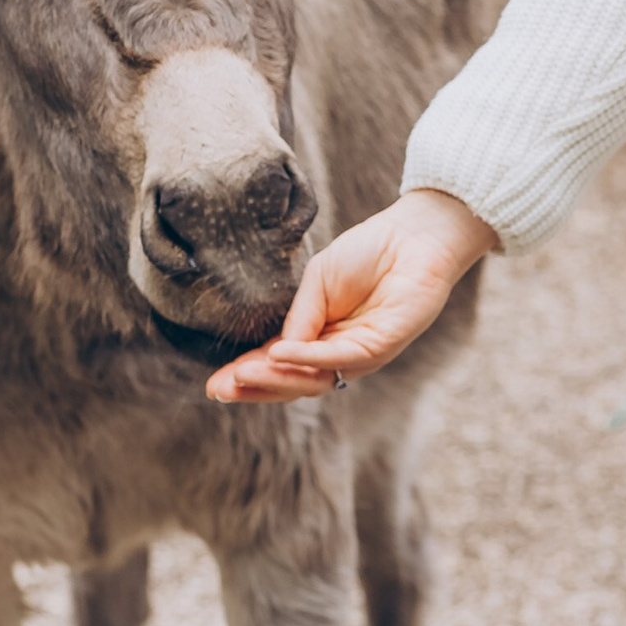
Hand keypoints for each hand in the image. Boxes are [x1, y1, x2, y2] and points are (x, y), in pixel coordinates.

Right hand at [206, 186, 498, 404]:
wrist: (411, 236)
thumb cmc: (367, 254)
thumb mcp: (317, 283)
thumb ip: (299, 317)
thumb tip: (274, 352)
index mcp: (317, 338)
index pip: (277, 365)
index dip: (246, 375)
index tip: (213, 385)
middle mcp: (337, 353)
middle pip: (292, 383)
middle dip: (254, 388)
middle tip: (220, 390)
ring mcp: (359, 354)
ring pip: (313, 379)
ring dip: (274, 377)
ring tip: (241, 373)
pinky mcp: (381, 346)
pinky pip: (338, 358)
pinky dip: (307, 358)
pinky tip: (278, 353)